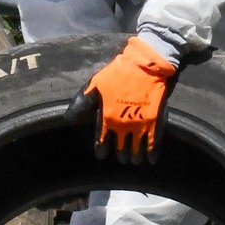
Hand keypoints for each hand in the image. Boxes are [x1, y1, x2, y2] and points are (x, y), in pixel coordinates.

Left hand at [64, 37, 177, 163]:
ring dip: (134, 157)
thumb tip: (68, 119)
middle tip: (122, 155)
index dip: (102, 150)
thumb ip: (81, 104)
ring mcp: (140, 125)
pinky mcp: (156, 121)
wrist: (145, 64)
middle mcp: (123, 125)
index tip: (102, 154)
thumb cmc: (118, 74)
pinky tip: (151, 159)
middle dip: (120, 154)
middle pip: (120, 150)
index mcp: (107, 117)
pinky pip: (154, 144)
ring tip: (133, 159)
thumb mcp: (94, 85)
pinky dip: (152, 154)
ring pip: (136, 150)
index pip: (102, 142)